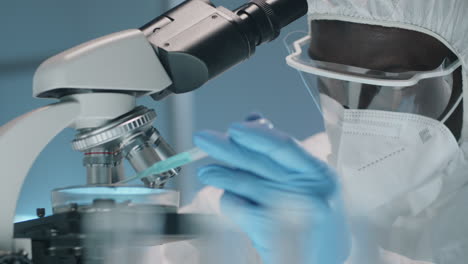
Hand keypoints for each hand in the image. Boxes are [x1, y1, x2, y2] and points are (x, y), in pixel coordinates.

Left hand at [194, 115, 349, 263]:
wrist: (325, 261)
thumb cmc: (314, 217)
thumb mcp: (307, 181)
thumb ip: (281, 153)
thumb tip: (252, 119)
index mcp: (319, 173)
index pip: (283, 145)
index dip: (255, 134)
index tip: (234, 128)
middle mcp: (310, 192)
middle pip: (259, 162)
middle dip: (227, 148)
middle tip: (204, 139)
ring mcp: (293, 214)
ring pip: (246, 184)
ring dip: (222, 176)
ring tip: (207, 172)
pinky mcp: (274, 233)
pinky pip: (240, 208)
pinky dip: (230, 201)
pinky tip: (229, 199)